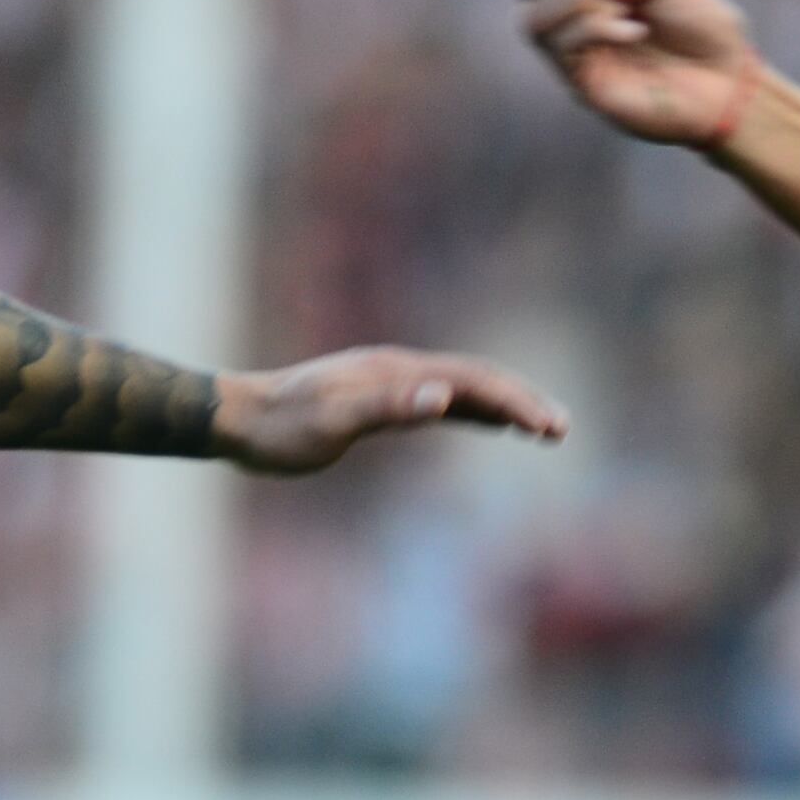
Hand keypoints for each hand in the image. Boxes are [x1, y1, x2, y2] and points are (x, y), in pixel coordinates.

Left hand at [213, 348, 565, 474]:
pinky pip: (444, 400)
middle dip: (524, 401)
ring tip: (544, 428)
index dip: (517, 402)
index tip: (551, 428)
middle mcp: (400, 370)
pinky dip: (478, 411)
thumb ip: (388, 408)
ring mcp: (391, 382)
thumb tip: (444, 398)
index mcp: (396, 373)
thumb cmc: (280, 429)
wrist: (235, 419)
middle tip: (563, 430)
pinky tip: (490, 425)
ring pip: (465, 386)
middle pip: (478, 377)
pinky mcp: (381, 399)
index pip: (473, 381)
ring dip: (507, 404)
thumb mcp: (332, 423)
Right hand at [513, 0, 761, 147]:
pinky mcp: (584, 86)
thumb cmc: (706, 31)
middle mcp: (570, 20)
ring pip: (531, 20)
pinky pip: (563, 48)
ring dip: (575, 2)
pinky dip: (596, 28)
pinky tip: (636, 31)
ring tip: (625, 11)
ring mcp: (574, 55)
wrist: (733, 84)